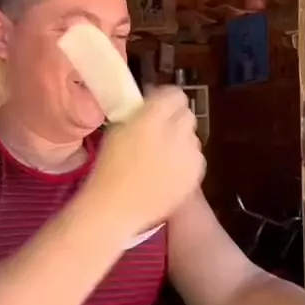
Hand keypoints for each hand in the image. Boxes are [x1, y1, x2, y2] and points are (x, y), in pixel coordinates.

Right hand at [85, 86, 205, 234]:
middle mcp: (176, 133)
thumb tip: (153, 103)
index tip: (156, 107)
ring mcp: (189, 156)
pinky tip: (168, 173)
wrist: (117, 209)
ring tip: (162, 157)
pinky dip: (185, 162)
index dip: (166, 100)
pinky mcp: (195, 176)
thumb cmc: (109, 169)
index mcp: (152, 119)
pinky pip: (196, 159)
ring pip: (193, 138)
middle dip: (175, 121)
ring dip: (181, 142)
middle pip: (187, 115)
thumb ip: (140, 113)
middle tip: (158, 133)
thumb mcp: (117, 130)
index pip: (175, 95)